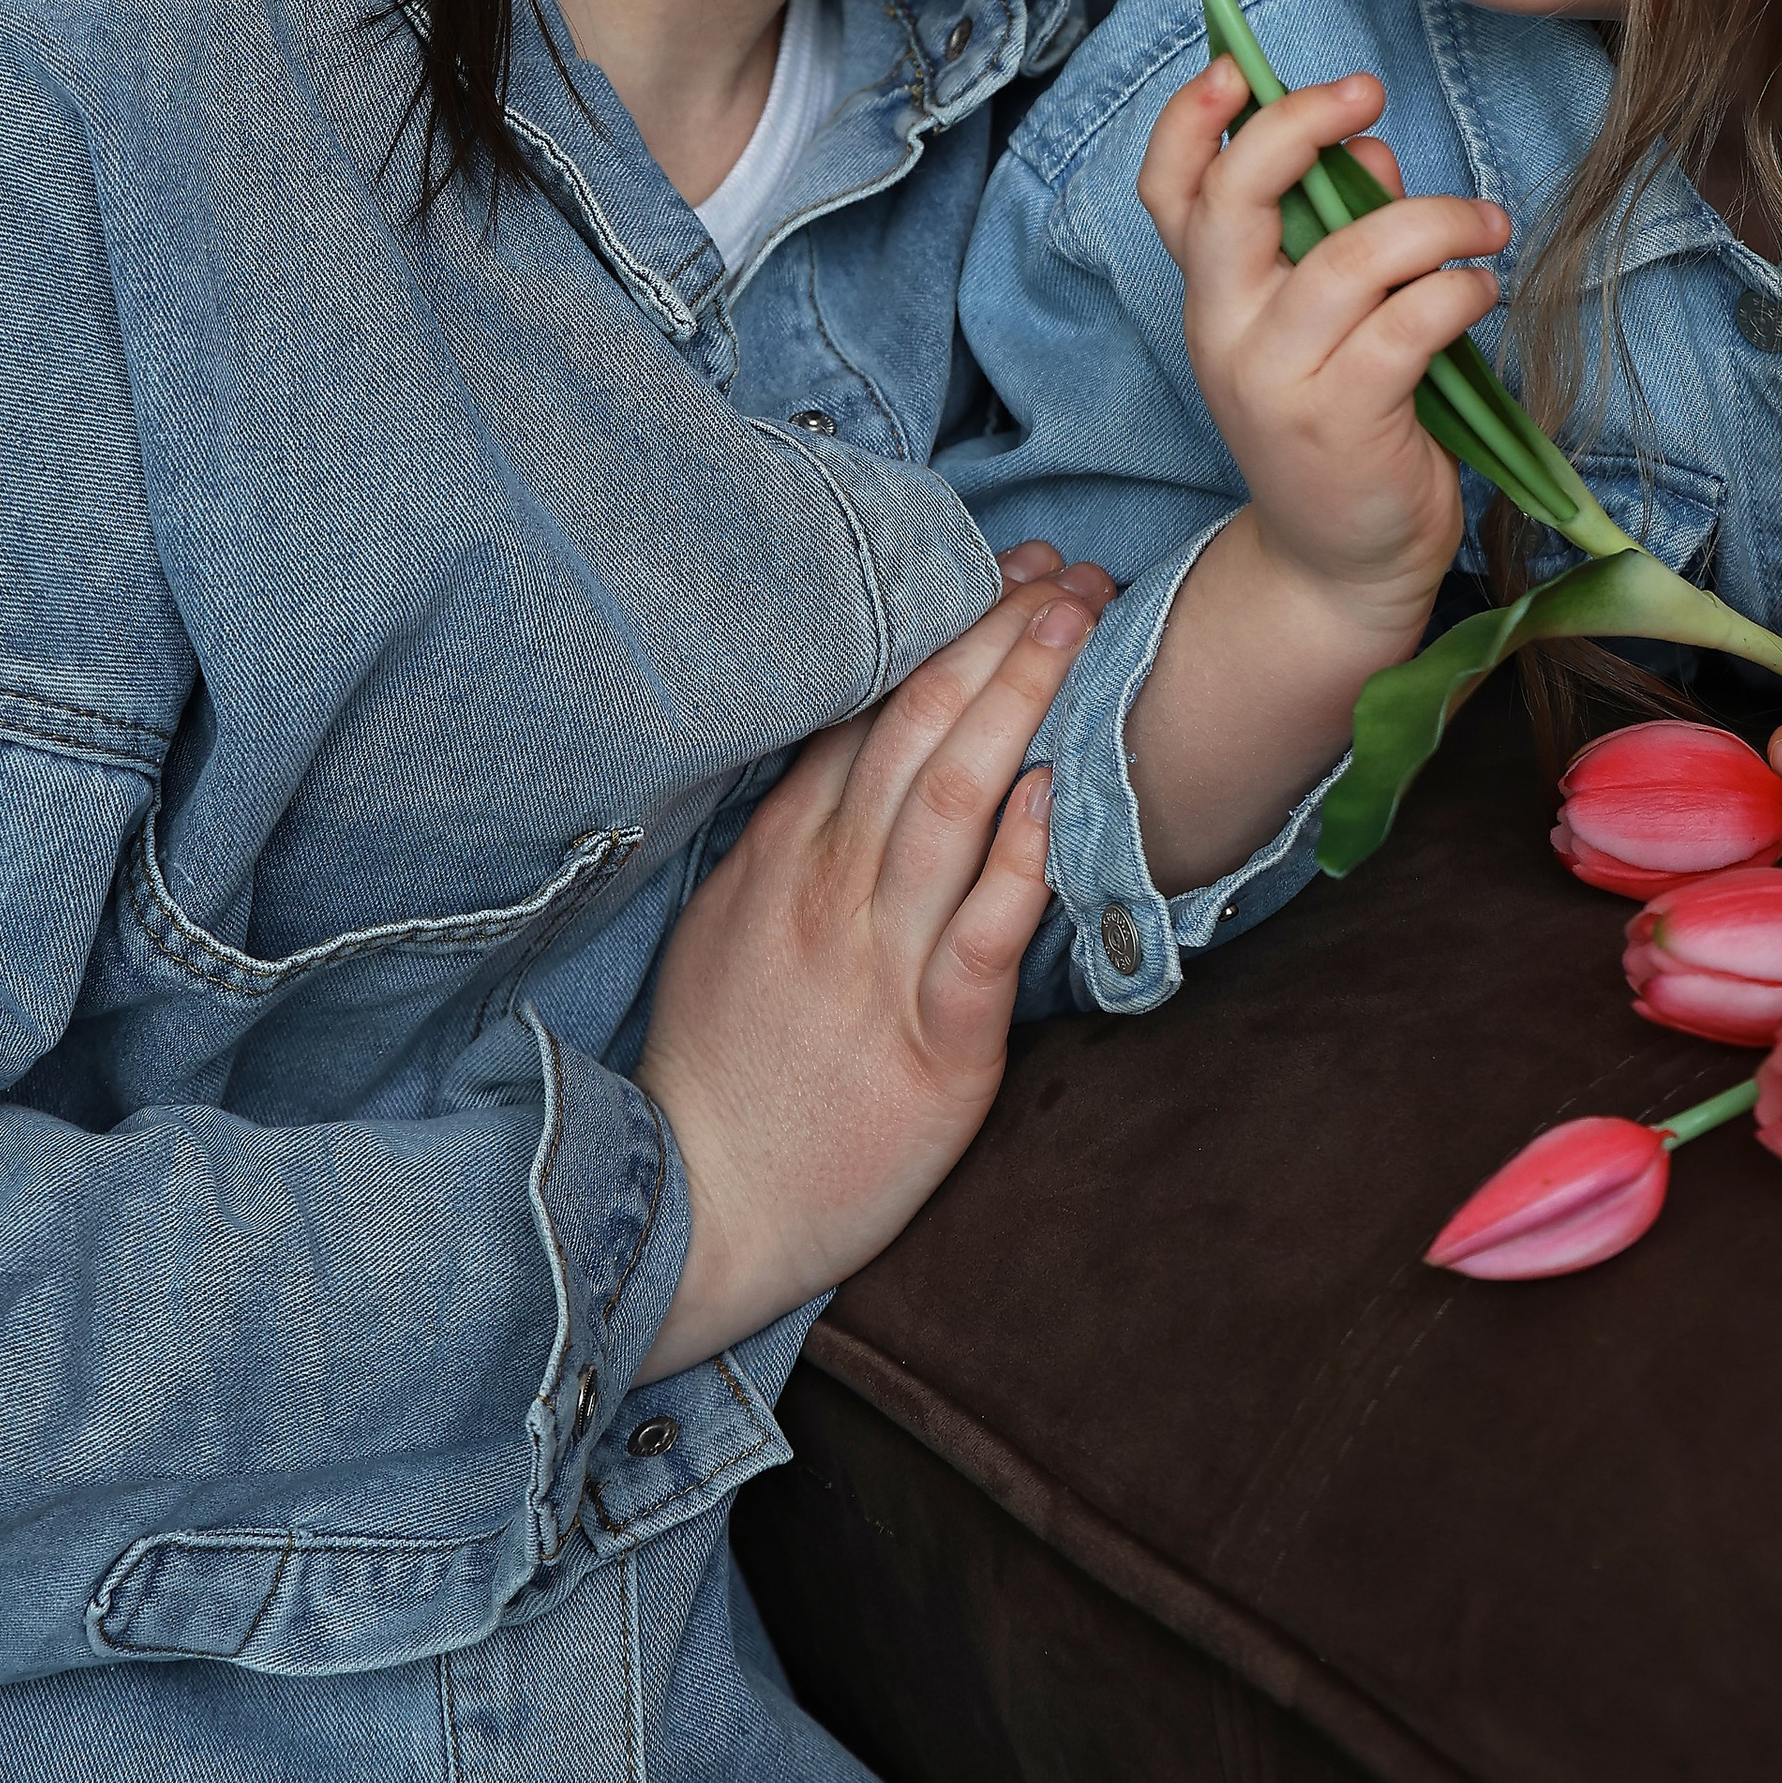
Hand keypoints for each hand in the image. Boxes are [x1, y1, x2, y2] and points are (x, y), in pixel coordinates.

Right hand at [632, 543, 1106, 1378]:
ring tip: (1078, 630)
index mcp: (785, 855)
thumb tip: (845, 756)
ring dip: (1018, 706)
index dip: (946, 631)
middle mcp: (831, 891)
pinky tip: (1055, 796)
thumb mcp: (727, 926)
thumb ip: (788, 839)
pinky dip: (1019, 862)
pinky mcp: (935, 1050)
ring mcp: (879, 966)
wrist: (704, 1210)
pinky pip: (979, 939)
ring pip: (952, 806)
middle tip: (1066, 575)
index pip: (872, 711)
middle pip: (918, 732)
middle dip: (996, 639)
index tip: (1009, 572)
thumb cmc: (722, 1071)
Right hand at [1136, 55, 1506, 642]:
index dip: (1189, 120)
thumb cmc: (1343, 417)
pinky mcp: (1342, 420)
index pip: (1169, 191)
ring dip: (1433, 220)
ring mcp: (1276, 379)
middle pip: (1235, 199)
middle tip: (1367, 90)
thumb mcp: (1323, 318)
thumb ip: (1335, 228)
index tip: (1239, 68)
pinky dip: (1458, 289)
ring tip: (1484, 225)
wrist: (1339, 563)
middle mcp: (1224, 330)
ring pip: (1351, 257)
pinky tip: (1481, 288)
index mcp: (1210, 295)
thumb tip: (1369, 151)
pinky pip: (1408, 322)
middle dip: (1298, 126)